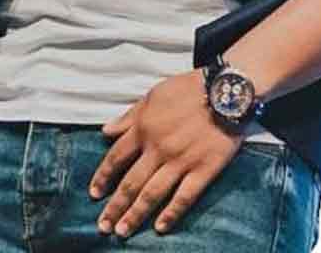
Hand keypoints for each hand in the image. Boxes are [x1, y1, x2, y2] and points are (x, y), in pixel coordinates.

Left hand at [88, 69, 244, 237]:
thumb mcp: (154, 95)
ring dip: (135, 215)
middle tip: (103, 226)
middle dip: (115, 206)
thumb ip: (129, 115)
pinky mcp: (203, 169)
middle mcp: (158, 148)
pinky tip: (160, 227)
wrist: (226, 91)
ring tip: (122, 231)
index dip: (103, 177)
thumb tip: (106, 131)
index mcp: (144, 127)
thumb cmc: (189, 89)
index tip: (94, 193)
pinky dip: (171, 213)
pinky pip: (184, 197)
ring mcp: (181, 161)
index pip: (116, 157)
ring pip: (152, 194)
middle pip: (131, 182)